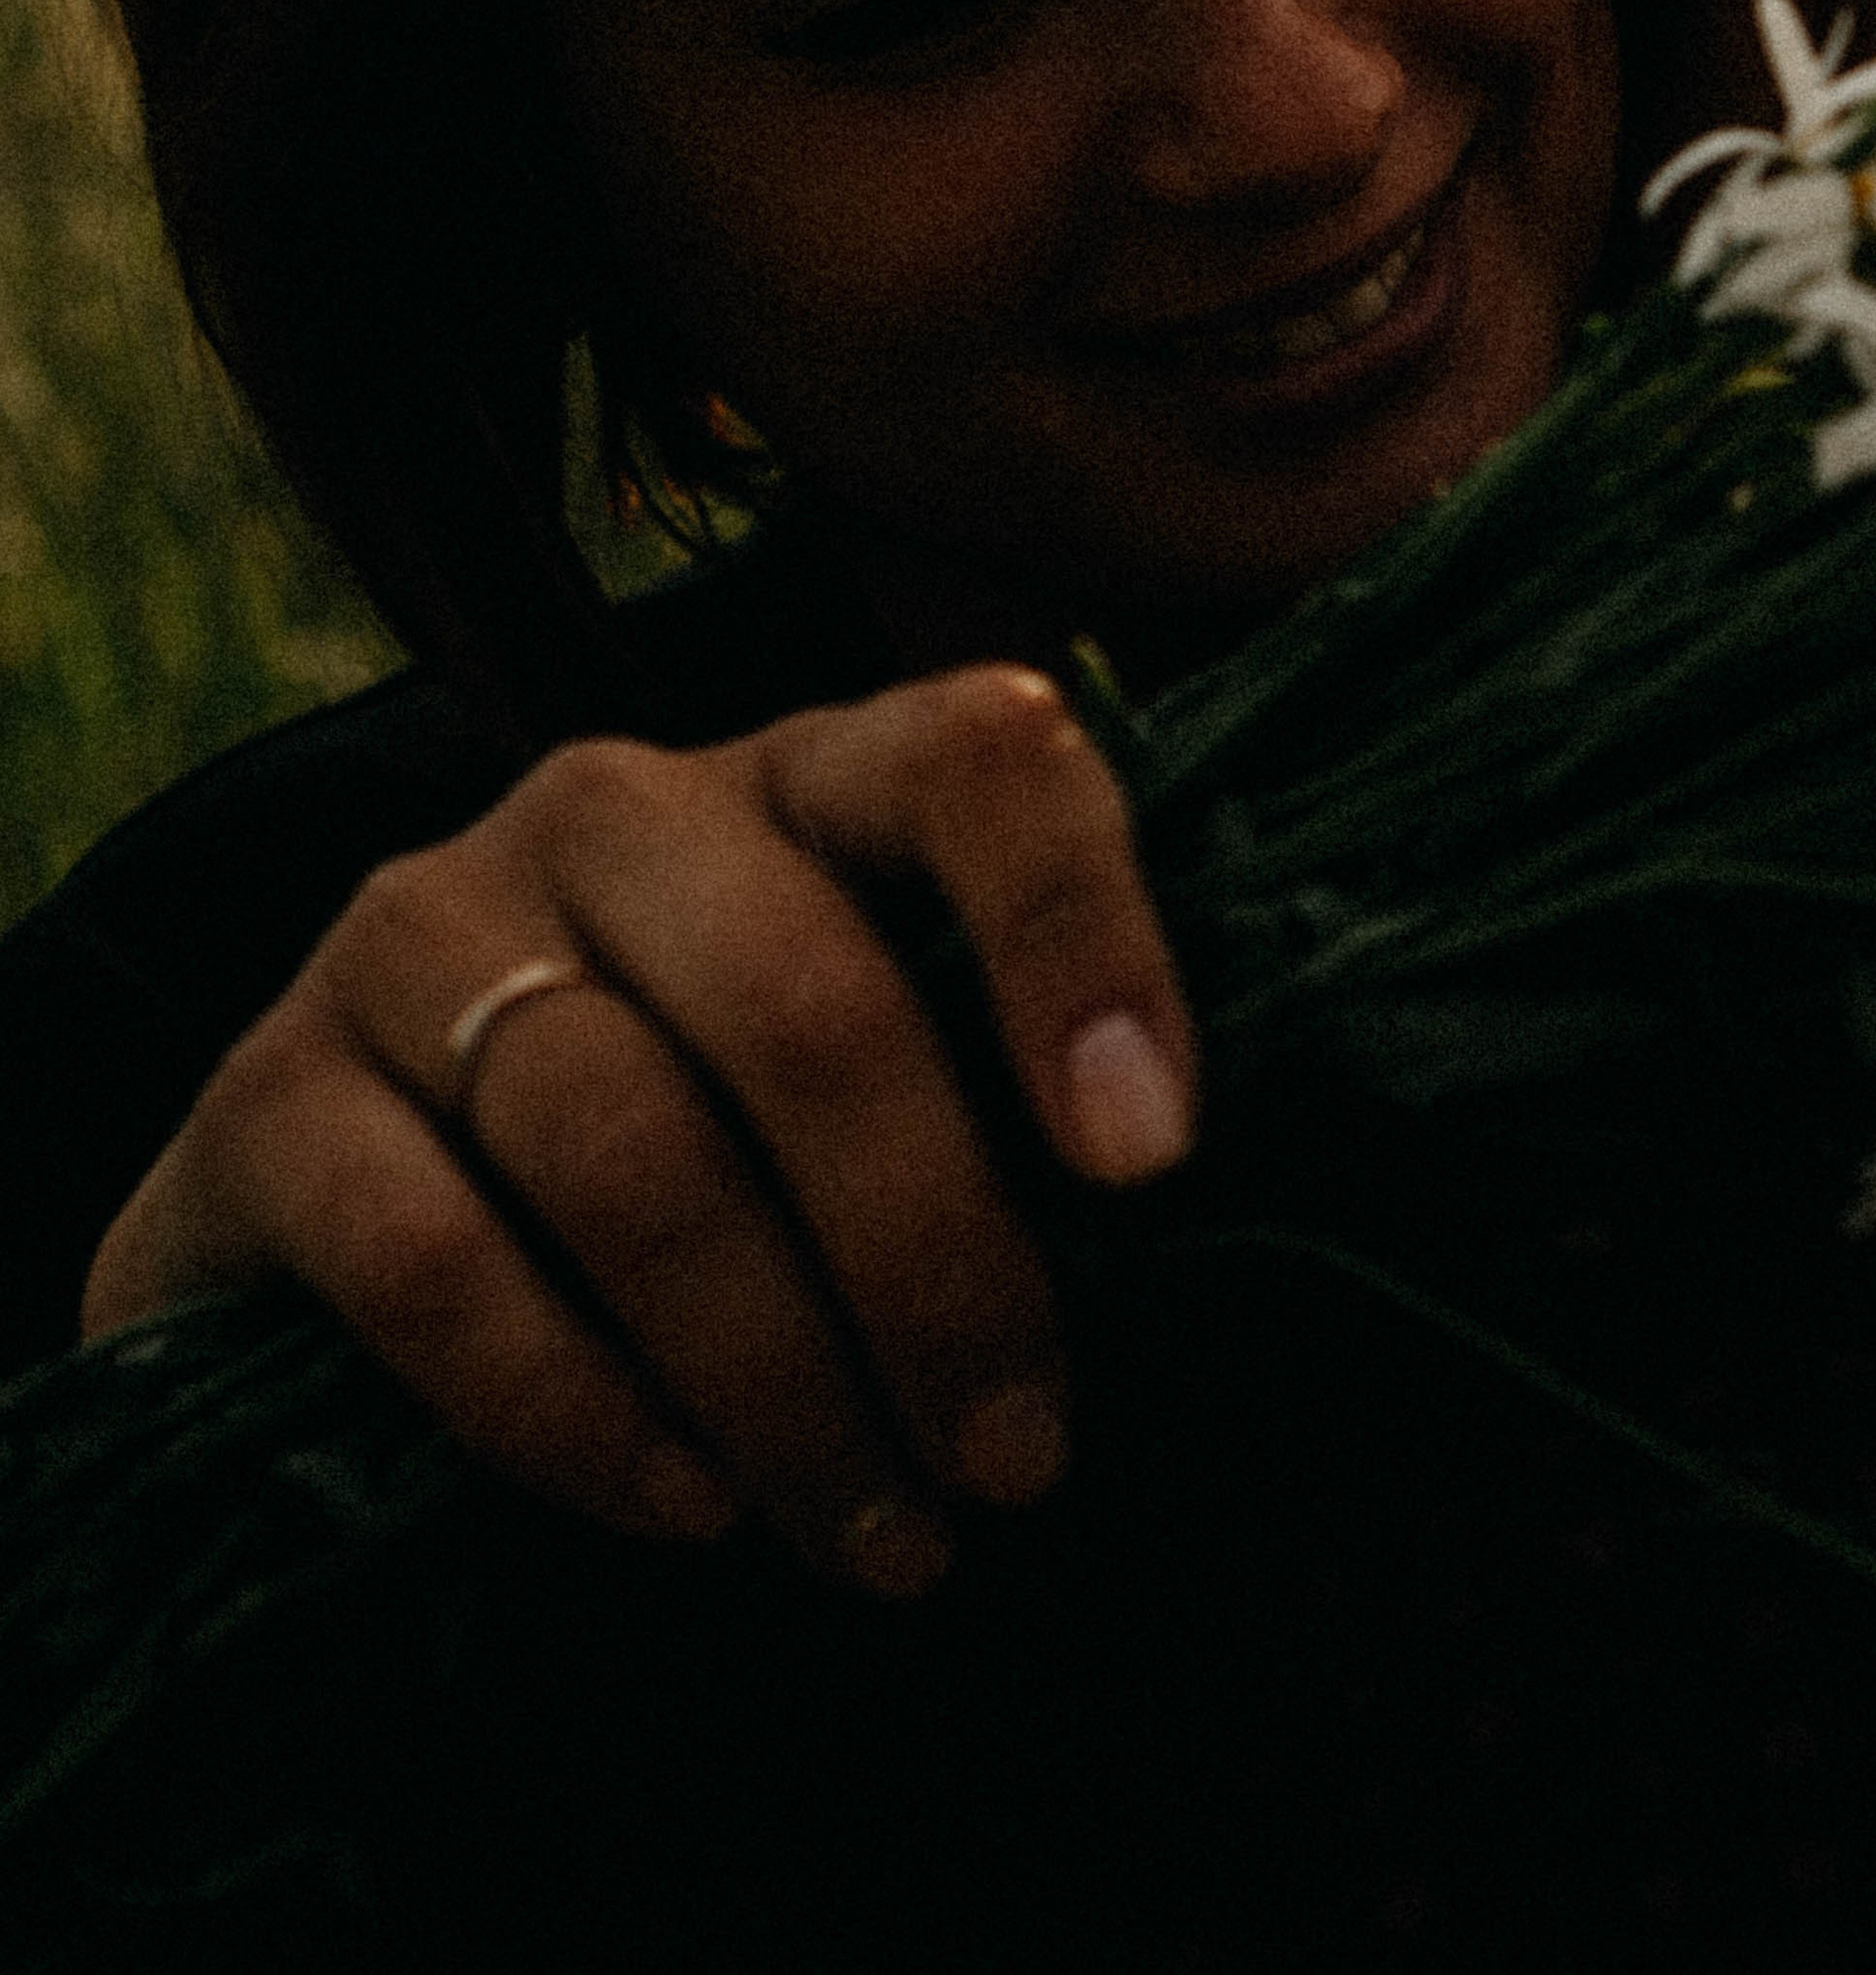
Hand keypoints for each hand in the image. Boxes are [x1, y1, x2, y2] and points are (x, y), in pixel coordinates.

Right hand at [81, 668, 1196, 1595]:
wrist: (343, 1201)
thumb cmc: (707, 1145)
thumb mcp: (865, 1076)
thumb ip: (1002, 1092)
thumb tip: (1183, 1233)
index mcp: (805, 777)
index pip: (974, 760)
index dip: (1078, 937)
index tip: (1154, 1162)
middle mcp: (614, 808)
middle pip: (807, 999)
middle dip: (935, 1257)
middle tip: (1018, 1462)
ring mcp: (421, 929)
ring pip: (632, 1143)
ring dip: (782, 1375)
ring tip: (880, 1539)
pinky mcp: (268, 1094)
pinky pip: (436, 1257)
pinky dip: (575, 1410)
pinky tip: (686, 1510)